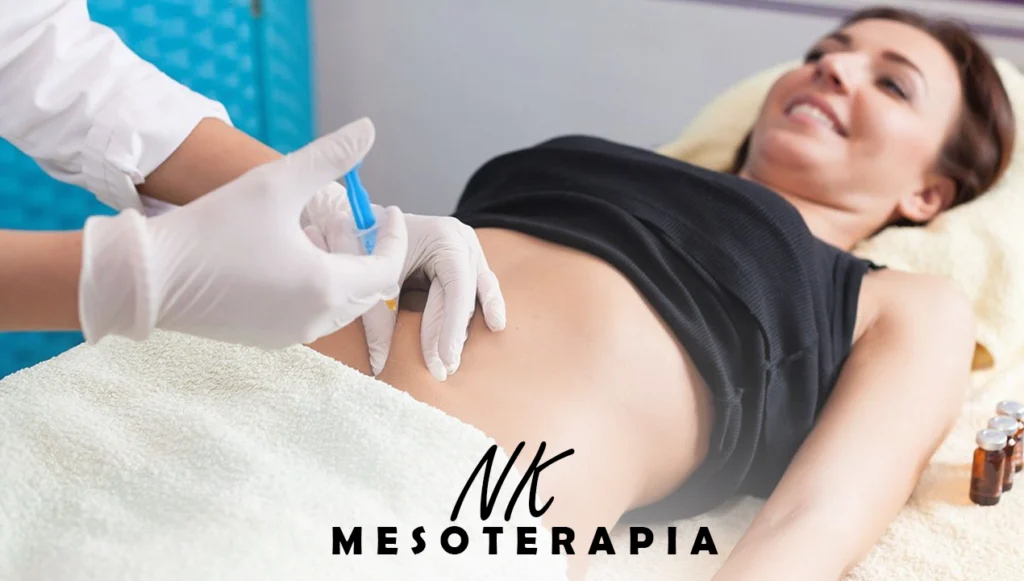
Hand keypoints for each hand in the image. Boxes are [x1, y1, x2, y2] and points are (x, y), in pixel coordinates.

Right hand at [78, 118, 408, 348]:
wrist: (148, 278)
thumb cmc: (212, 228)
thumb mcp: (275, 183)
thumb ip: (328, 156)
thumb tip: (368, 127)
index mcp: (325, 287)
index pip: (388, 268)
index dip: (394, 237)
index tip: (386, 210)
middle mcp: (315, 321)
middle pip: (369, 289)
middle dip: (368, 251)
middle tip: (344, 217)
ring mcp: (291, 335)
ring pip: (342, 305)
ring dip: (343, 269)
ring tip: (315, 232)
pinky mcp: (267, 339)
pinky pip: (312, 315)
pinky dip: (317, 287)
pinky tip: (289, 255)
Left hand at [305, 192, 505, 380]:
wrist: (367, 219)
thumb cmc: (369, 241)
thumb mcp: (374, 279)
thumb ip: (378, 320)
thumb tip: (380, 363)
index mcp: (444, 237)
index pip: (456, 288)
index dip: (452, 326)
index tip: (444, 358)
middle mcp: (462, 241)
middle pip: (465, 296)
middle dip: (452, 335)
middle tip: (442, 369)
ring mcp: (469, 249)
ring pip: (476, 295)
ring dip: (464, 328)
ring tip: (452, 361)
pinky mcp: (466, 261)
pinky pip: (477, 290)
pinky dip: (477, 311)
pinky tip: (491, 326)